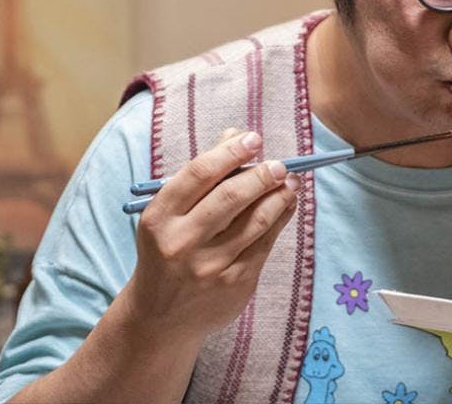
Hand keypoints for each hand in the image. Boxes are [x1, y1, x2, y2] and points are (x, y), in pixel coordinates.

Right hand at [128, 128, 299, 337]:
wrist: (160, 317)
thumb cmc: (168, 249)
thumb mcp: (170, 214)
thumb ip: (202, 175)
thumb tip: (236, 135)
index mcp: (160, 217)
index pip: (199, 174)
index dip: (230, 152)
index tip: (254, 139)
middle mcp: (182, 242)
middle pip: (231, 197)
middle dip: (262, 175)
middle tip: (280, 164)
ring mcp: (210, 266)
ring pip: (255, 221)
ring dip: (279, 196)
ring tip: (291, 181)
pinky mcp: (235, 284)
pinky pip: (264, 244)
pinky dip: (280, 219)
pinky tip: (286, 205)